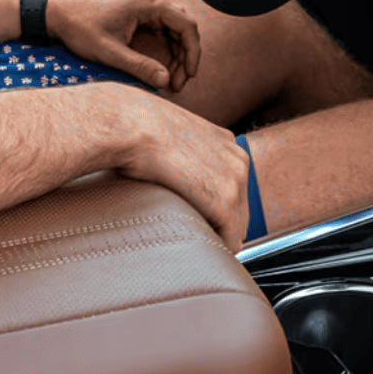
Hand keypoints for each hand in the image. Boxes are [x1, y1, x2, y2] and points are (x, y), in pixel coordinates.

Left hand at [43, 0, 202, 91]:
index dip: (193, 54)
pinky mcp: (136, 11)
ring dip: (175, 53)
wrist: (56, 11)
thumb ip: (139, 66)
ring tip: (169, 78)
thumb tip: (164, 81)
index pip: (187, 27)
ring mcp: (144, 5)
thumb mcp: (110, 52)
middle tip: (176, 83)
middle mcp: (151, 0)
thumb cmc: (79, 26)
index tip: (189, 76)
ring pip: (173, 30)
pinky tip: (158, 65)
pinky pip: (160, 29)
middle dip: (184, 57)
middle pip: (183, 29)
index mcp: (150, 4)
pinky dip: (164, 47)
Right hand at [113, 90, 249, 247]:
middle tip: (193, 236)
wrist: (132, 125)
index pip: (233, 187)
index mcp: (226, 143)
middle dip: (220, 226)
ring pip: (237, 227)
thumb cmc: (138, 130)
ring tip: (190, 241)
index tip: (197, 218)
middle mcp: (239, 159)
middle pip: (240, 209)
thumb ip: (183, 156)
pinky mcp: (224, 201)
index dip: (214, 208)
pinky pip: (230, 239)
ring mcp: (235, 180)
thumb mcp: (171, 137)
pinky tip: (195, 247)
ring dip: (216, 236)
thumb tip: (172, 176)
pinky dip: (215, 248)